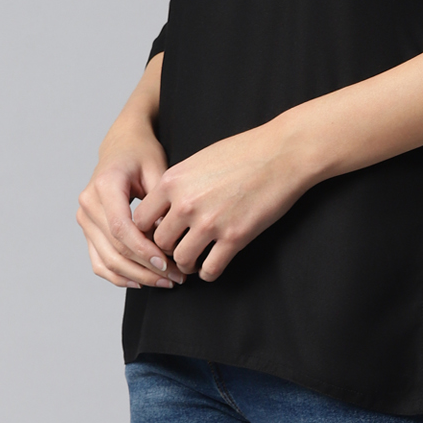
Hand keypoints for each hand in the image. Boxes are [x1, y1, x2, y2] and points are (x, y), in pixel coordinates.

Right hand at [77, 117, 185, 289]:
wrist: (122, 144)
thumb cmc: (142, 154)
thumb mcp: (158, 168)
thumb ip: (161, 203)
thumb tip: (168, 240)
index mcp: (104, 185)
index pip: (120, 227)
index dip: (143, 249)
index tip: (166, 262)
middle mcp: (88, 203)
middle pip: (114, 248)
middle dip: (145, 268)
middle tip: (176, 277)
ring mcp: (84, 218)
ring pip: (106, 260)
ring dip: (135, 276)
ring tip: (165, 281)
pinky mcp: (88, 228)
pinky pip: (99, 260)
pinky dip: (118, 275)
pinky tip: (141, 281)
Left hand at [131, 120, 316, 282]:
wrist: (282, 153)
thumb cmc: (244, 151)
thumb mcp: (199, 160)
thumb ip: (178, 184)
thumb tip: (165, 208)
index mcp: (173, 181)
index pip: (141, 220)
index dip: (148, 231)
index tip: (161, 233)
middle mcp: (186, 203)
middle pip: (159, 243)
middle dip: (168, 249)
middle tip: (179, 249)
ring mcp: (210, 222)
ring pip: (182, 260)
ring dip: (188, 263)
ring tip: (196, 259)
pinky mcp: (234, 237)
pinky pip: (210, 269)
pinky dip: (209, 272)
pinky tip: (214, 264)